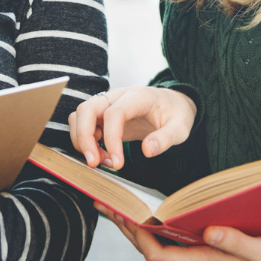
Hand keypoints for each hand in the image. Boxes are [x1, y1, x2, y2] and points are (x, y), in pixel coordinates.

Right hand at [68, 86, 196, 169]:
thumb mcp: (181, 127)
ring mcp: (108, 103)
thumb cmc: (176, 114)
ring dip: (83, 140)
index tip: (118, 163)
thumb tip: (147, 151)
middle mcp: (118, 96)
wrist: (173, 104)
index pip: (114, 113)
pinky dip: (86, 141)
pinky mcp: (103, 114)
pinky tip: (103, 155)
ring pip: (80, 115)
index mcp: (138, 96)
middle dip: (84, 138)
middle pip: (87, 109)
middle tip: (94, 163)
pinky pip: (84, 124)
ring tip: (102, 160)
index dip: (111, 139)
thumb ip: (166, 138)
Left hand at [100, 205, 260, 260]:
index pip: (158, 256)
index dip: (140, 237)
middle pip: (148, 251)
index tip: (127, 216)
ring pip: (154, 248)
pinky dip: (150, 230)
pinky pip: (164, 246)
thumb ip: (236, 241)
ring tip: (116, 206)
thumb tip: (210, 230)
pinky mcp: (194, 258)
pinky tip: (143, 215)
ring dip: (135, 229)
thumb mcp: (260, 252)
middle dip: (127, 228)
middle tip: (107, 204)